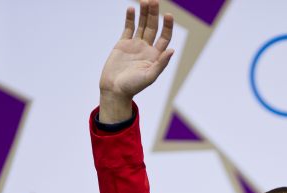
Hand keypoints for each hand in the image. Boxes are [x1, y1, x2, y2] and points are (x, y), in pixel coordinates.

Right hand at [99, 1, 173, 121]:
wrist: (114, 89)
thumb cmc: (133, 87)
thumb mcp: (149, 77)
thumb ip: (161, 64)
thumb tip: (172, 50)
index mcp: (155, 56)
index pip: (164, 37)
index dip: (167, 26)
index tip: (168, 15)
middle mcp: (146, 49)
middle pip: (153, 27)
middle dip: (154, 14)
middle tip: (154, 1)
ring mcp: (135, 45)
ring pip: (141, 25)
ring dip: (143, 13)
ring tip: (144, 1)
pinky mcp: (123, 44)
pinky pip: (128, 28)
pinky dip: (130, 18)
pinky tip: (132, 9)